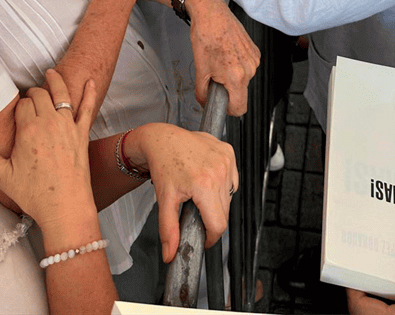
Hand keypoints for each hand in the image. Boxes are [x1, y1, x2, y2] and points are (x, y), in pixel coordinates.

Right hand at [0, 70, 97, 229]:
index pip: (22, 105)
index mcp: (29, 130)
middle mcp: (49, 122)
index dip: (19, 106)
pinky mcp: (82, 133)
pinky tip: (91, 81)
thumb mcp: (3, 176)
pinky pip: (87, 108)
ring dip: (55, 81)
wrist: (65, 206)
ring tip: (50, 73)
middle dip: (32, 93)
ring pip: (61, 95)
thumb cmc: (35, 193)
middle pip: (40, 96)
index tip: (17, 111)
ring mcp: (68, 126)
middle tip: (28, 97)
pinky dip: (90, 92)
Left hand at [124, 123, 238, 262]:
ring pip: (229, 196)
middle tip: (195, 209)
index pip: (219, 224)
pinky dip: (223, 184)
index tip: (204, 238)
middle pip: (224, 211)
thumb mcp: (164, 200)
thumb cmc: (163, 165)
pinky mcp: (229, 152)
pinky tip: (208, 178)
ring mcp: (226, 159)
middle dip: (211, 217)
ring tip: (200, 191)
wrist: (162, 138)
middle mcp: (219, 171)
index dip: (211, 237)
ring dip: (217, 201)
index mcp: (204, 184)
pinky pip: (232, 179)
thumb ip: (168, 230)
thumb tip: (170, 255)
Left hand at [185, 0, 259, 115]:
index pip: (240, 108)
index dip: (228, 110)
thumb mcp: (200, 68)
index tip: (221, 104)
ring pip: (244, 79)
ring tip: (220, 61)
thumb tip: (204, 103)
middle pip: (241, 93)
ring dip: (232, 76)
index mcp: (236, 76)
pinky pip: (247, 67)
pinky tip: (227, 54)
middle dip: (228, 89)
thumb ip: (202, 92)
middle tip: (215, 76)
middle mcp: (249, 69)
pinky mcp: (255, 51)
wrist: (212, 14)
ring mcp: (254, 59)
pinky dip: (237, 65)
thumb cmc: (206, 35)